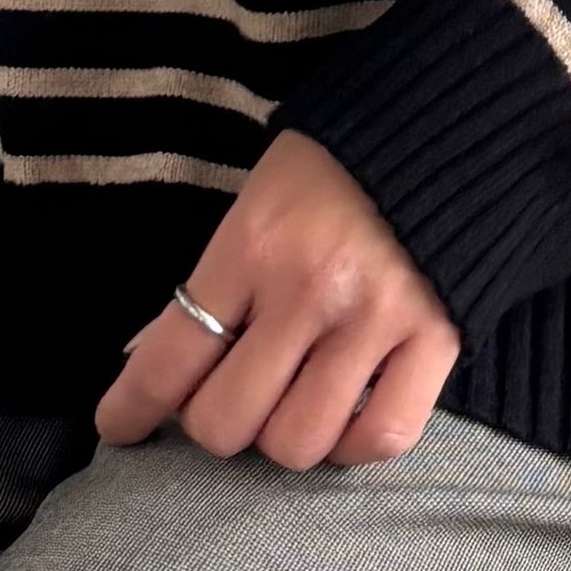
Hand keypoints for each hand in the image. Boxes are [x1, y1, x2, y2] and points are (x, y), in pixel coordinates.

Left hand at [94, 130, 461, 468]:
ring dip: (282, 438)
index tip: (119, 427)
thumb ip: (215, 284)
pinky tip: (344, 419)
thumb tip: (157, 364)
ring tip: (290, 405)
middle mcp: (310, 289)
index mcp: (253, 245)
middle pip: (227, 420)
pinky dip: (353, 446)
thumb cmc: (336, 167)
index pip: (169, 358)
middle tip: (227, 400)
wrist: (452, 125)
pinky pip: (382, 437)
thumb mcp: (254, 203)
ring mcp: (377, 320)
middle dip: (213, 423)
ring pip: (299, 442)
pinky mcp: (439, 340)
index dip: (132, 409)